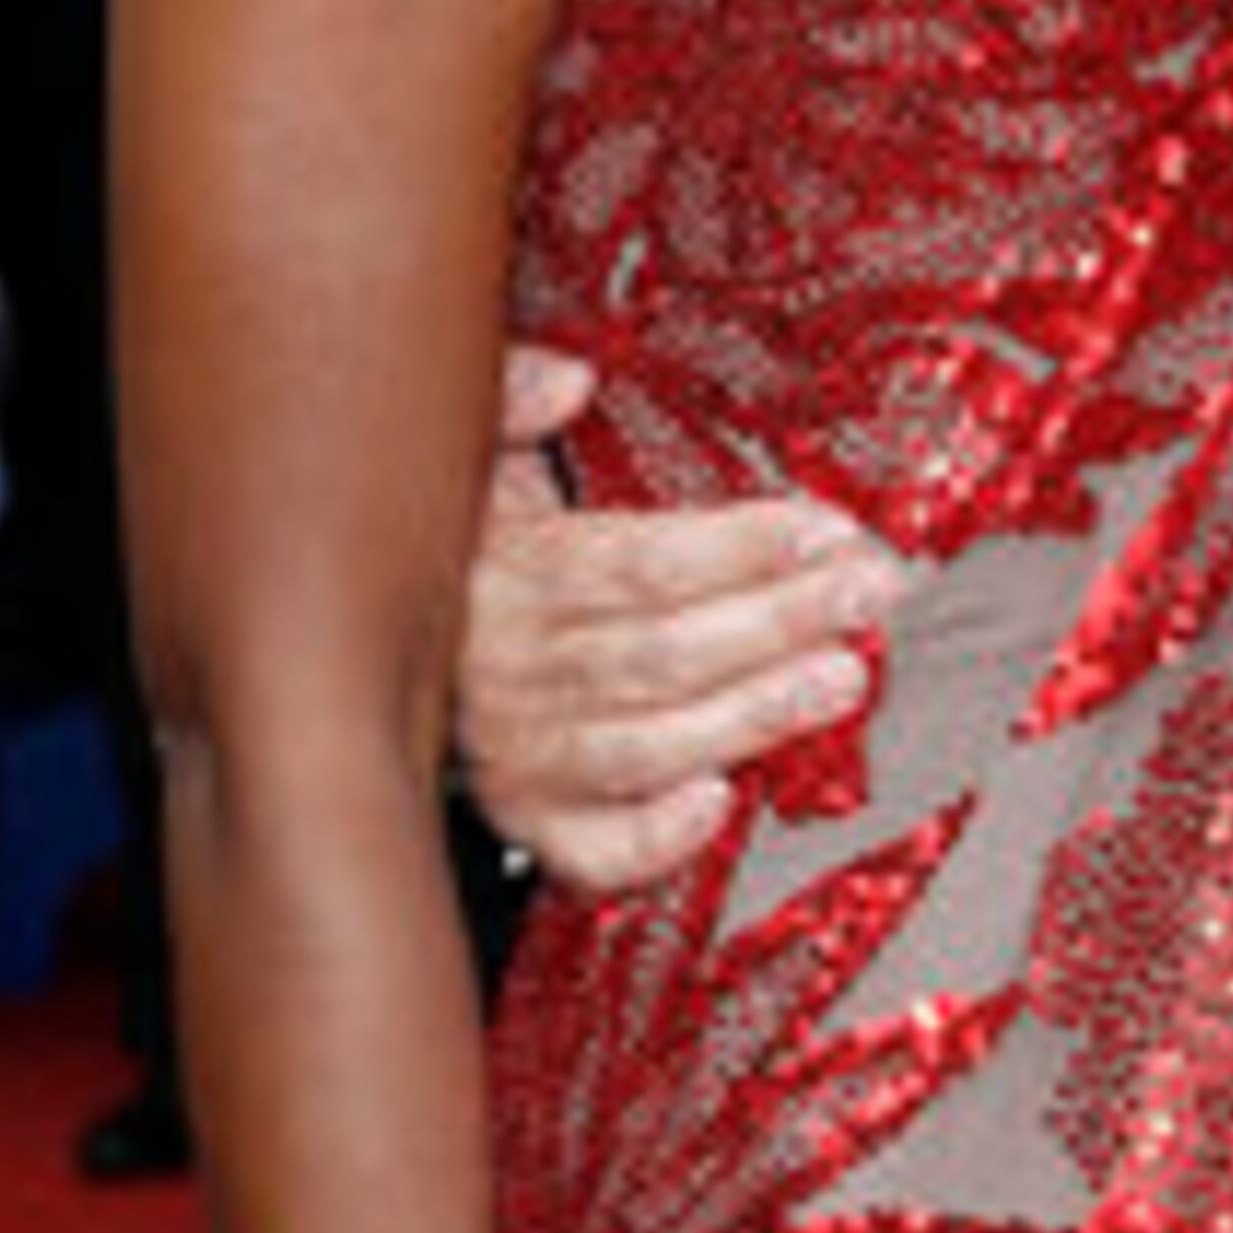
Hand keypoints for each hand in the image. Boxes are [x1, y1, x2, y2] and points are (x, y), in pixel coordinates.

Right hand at [455, 344, 896, 890]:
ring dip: (751, 714)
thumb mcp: (468, 458)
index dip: (742, 548)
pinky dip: (653, 835)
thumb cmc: (458, 550)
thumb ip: (510, 402)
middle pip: (659, 652)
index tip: (831, 530)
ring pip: (643, 744)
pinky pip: (589, 850)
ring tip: (841, 679)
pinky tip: (721, 801)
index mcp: (503, 574)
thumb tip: (571, 382)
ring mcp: (513, 754)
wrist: (363, 653)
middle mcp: (505, 670)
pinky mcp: (523, 820)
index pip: (638, 563)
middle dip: (778, 622)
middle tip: (870, 596)